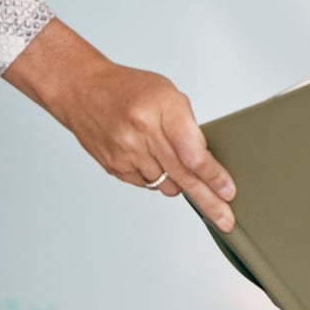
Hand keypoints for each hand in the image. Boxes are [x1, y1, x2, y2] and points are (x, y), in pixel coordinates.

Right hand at [3, 20, 236, 230]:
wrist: (81, 90)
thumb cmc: (129, 89)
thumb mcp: (168, 94)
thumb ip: (188, 126)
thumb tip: (204, 160)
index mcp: (160, 111)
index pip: (192, 153)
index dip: (213, 176)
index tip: (228, 191)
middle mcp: (140, 135)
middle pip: (182, 176)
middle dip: (208, 201)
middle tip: (227, 220)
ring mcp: (124, 154)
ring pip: (165, 185)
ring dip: (181, 184)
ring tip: (185, 173)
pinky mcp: (113, 166)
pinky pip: (146, 184)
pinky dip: (157, 178)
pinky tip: (154, 162)